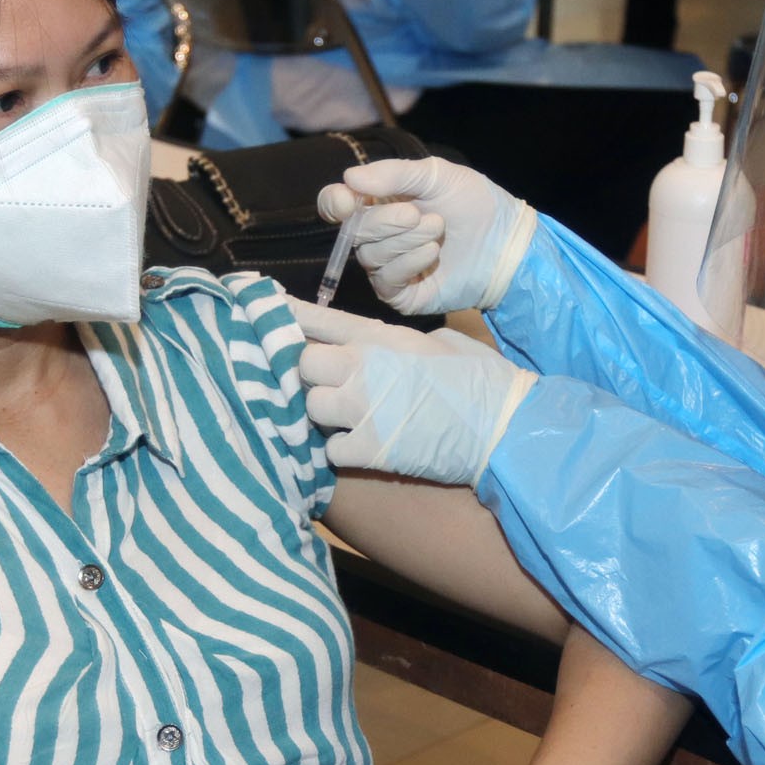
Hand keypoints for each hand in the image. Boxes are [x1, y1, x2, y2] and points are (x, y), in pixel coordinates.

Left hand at [293, 299, 535, 486]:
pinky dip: (341, 453)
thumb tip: (369, 346)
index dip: (285, 316)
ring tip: (350, 420)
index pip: (315, 319)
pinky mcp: (370, 449)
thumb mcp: (436, 341)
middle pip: (302, 364)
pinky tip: (361, 449)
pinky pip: (330, 450)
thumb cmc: (480, 379)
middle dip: (311, 376)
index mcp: (381, 336)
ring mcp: (364, 408)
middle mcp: (364, 366)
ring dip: (325, 415)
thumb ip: (392, 341)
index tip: (260, 312)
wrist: (504, 425)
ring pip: (311, 406)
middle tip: (331, 388)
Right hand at [315, 154, 535, 315]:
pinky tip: (433, 253)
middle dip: (385, 221)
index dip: (335, 203)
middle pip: (354, 231)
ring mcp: (387, 267)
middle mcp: (376, 236)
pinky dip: (408, 263)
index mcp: (378, 202)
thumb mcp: (436, 176)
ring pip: (370, 256)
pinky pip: (386, 280)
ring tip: (438, 230)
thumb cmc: (474, 204)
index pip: (336, 204)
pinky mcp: (401, 294)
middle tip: (420, 214)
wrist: (506, 242)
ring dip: (404, 240)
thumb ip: (393, 174)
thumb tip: (349, 177)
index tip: (348, 201)